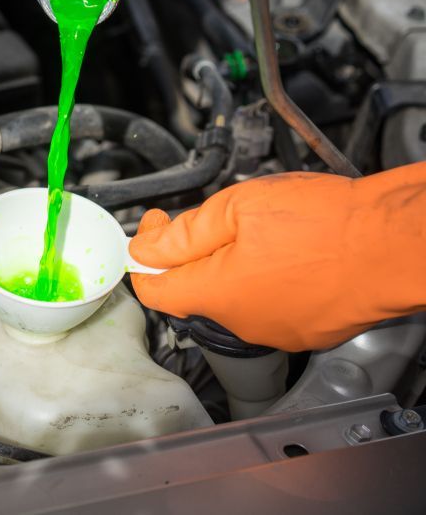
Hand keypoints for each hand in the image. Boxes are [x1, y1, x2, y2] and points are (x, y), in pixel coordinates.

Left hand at [129, 163, 425, 351]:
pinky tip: (286, 253)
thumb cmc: (329, 223)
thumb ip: (182, 234)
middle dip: (189, 256)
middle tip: (211, 219)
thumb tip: (144, 249)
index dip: (143, 256)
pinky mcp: (305, 332)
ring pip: (231, 300)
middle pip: (192, 293)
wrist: (397, 244)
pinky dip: (264, 282)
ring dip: (229, 268)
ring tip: (259, 231)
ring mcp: (275, 331)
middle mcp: (241, 323)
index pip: (151, 290)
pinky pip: (267, 307)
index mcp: (216, 294)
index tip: (154, 229)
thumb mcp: (237, 209)